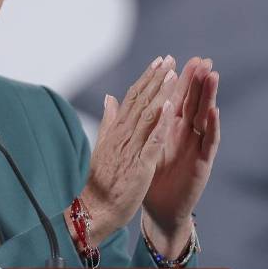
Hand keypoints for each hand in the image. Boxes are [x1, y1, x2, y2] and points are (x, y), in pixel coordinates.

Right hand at [74, 56, 177, 242]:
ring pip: (148, 115)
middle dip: (156, 79)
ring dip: (160, 93)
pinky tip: (171, 108)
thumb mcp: (104, 146)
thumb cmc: (100, 181)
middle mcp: (122, 135)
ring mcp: (131, 149)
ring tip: (173, 74)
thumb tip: (110, 98)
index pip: (132, 99)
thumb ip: (109, 121)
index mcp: (116, 131)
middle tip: (169, 59)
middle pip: (140, 101)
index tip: (158, 62)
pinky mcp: (139, 164)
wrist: (94, 210)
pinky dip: (161, 123)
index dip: (146, 79)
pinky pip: (152, 140)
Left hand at [141, 56, 219, 255]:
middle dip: (197, 80)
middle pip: (193, 102)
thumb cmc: (151, 179)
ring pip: (205, 116)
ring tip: (212, 75)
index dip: (175, 79)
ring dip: (209, 96)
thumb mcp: (138, 146)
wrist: (160, 210)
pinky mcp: (203, 163)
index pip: (174, 98)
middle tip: (202, 59)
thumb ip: (129, 121)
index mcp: (170, 128)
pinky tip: (214, 110)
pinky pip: (209, 142)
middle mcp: (186, 134)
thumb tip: (113, 98)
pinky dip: (213, 126)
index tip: (175, 58)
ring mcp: (196, 147)